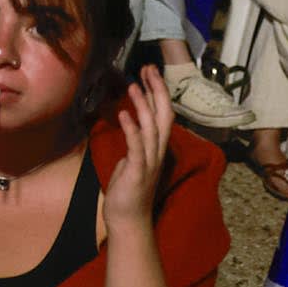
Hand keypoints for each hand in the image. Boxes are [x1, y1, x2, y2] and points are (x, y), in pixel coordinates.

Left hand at [105, 65, 172, 231]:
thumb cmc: (128, 189)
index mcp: (156, 147)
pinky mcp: (138, 172)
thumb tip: (133, 124)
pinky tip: (124, 115)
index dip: (157, 92)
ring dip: (142, 106)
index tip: (149, 72)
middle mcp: (157, 152)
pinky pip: (136, 147)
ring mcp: (149, 162)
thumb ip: (137, 142)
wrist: (128, 218)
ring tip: (133, 86)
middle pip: (163, 115)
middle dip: (156, 91)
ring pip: (151, 128)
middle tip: (148, 68)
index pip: (162, 113)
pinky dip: (132, 130)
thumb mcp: (133, 159)